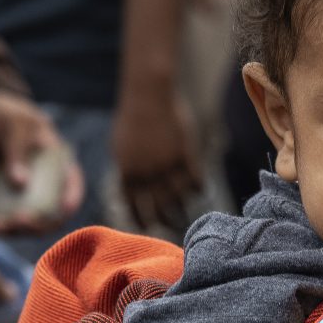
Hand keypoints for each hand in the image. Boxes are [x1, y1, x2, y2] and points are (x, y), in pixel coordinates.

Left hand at [0, 90, 84, 231]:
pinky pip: (4, 220)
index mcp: (60, 167)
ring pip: (27, 223)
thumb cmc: (8, 116)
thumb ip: (17, 151)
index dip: (70, 203)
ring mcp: (25, 198)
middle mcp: (47, 188)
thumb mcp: (15, 127)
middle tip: (19, 220)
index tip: (60, 212)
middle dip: (38, 224)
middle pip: (50, 215)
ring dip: (15, 230)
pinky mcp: (4, 203)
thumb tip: (20, 184)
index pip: (73, 190)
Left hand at [114, 84, 204, 230]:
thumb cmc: (133, 118)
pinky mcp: (184, 154)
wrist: (148, 94)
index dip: (142, 220)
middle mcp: (147, 173)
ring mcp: (166, 164)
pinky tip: (200, 191)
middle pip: (158, 208)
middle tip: (173, 226)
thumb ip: (128, 171)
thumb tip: (132, 191)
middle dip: (166, 221)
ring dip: (184, 209)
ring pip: (179, 198)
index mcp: (128, 172)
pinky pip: (195, 180)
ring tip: (189, 215)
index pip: (134, 206)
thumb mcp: (122, 147)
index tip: (149, 227)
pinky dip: (199, 188)